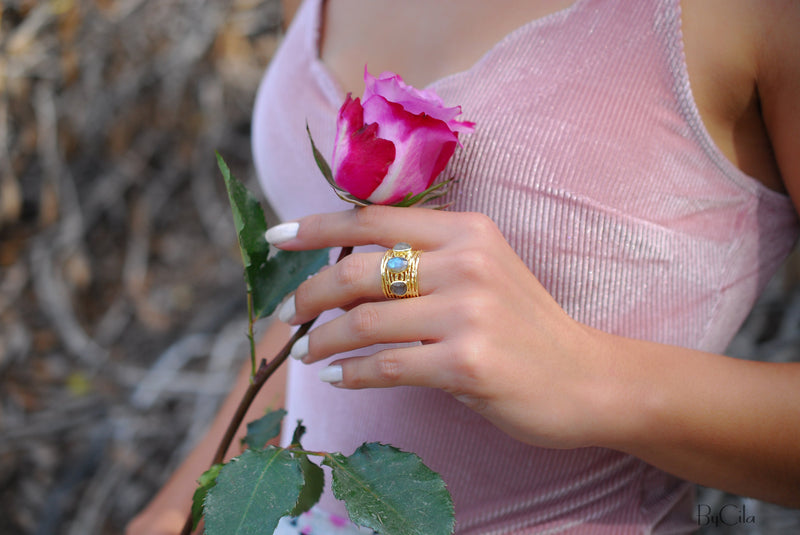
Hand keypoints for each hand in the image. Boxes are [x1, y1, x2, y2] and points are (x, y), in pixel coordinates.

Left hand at [269, 206, 619, 449]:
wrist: (585, 377)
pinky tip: (336, 378)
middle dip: (308, 294)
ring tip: (304, 353)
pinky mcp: (467, 363)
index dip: (316, 227)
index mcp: (465, 230)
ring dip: (321, 341)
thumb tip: (347, 266)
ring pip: (363, 321)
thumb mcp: (481, 271)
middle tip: (286, 315)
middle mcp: (465, 262)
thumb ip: (426, 259)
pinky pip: (385, 366)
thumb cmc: (523, 325)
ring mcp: (467, 313)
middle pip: (357, 269)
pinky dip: (351, 374)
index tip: (277, 238)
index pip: (373, 219)